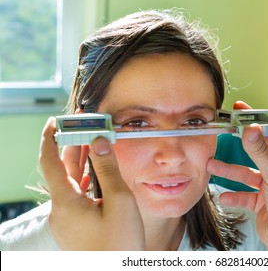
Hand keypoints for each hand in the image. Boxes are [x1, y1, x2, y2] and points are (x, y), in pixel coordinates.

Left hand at [39, 117, 144, 249]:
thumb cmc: (119, 243)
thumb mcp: (120, 201)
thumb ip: (108, 169)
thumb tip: (99, 141)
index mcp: (66, 203)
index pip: (49, 162)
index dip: (49, 138)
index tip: (55, 121)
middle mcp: (60, 211)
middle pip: (61, 171)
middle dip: (72, 146)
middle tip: (84, 126)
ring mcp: (66, 220)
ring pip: (70, 184)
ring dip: (80, 163)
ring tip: (93, 144)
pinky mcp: (74, 226)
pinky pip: (75, 196)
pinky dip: (84, 180)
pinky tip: (95, 174)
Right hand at [207, 101, 267, 249]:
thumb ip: (261, 153)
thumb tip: (251, 129)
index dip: (254, 122)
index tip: (240, 111)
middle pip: (254, 154)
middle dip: (237, 147)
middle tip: (223, 132)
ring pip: (244, 174)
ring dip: (228, 171)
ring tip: (211, 165)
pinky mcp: (260, 202)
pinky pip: (242, 195)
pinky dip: (233, 196)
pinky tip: (224, 196)